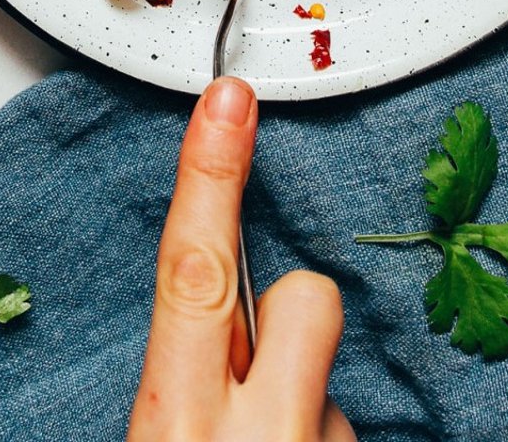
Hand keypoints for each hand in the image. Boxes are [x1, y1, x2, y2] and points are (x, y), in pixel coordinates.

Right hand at [128, 78, 355, 441]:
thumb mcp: (160, 440)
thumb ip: (185, 382)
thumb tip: (228, 338)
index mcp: (176, 425)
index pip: (196, 274)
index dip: (211, 177)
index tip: (230, 100)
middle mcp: (258, 440)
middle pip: (306, 299)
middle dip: (294, 309)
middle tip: (267, 384)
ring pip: (329, 378)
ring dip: (304, 408)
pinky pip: (346, 431)